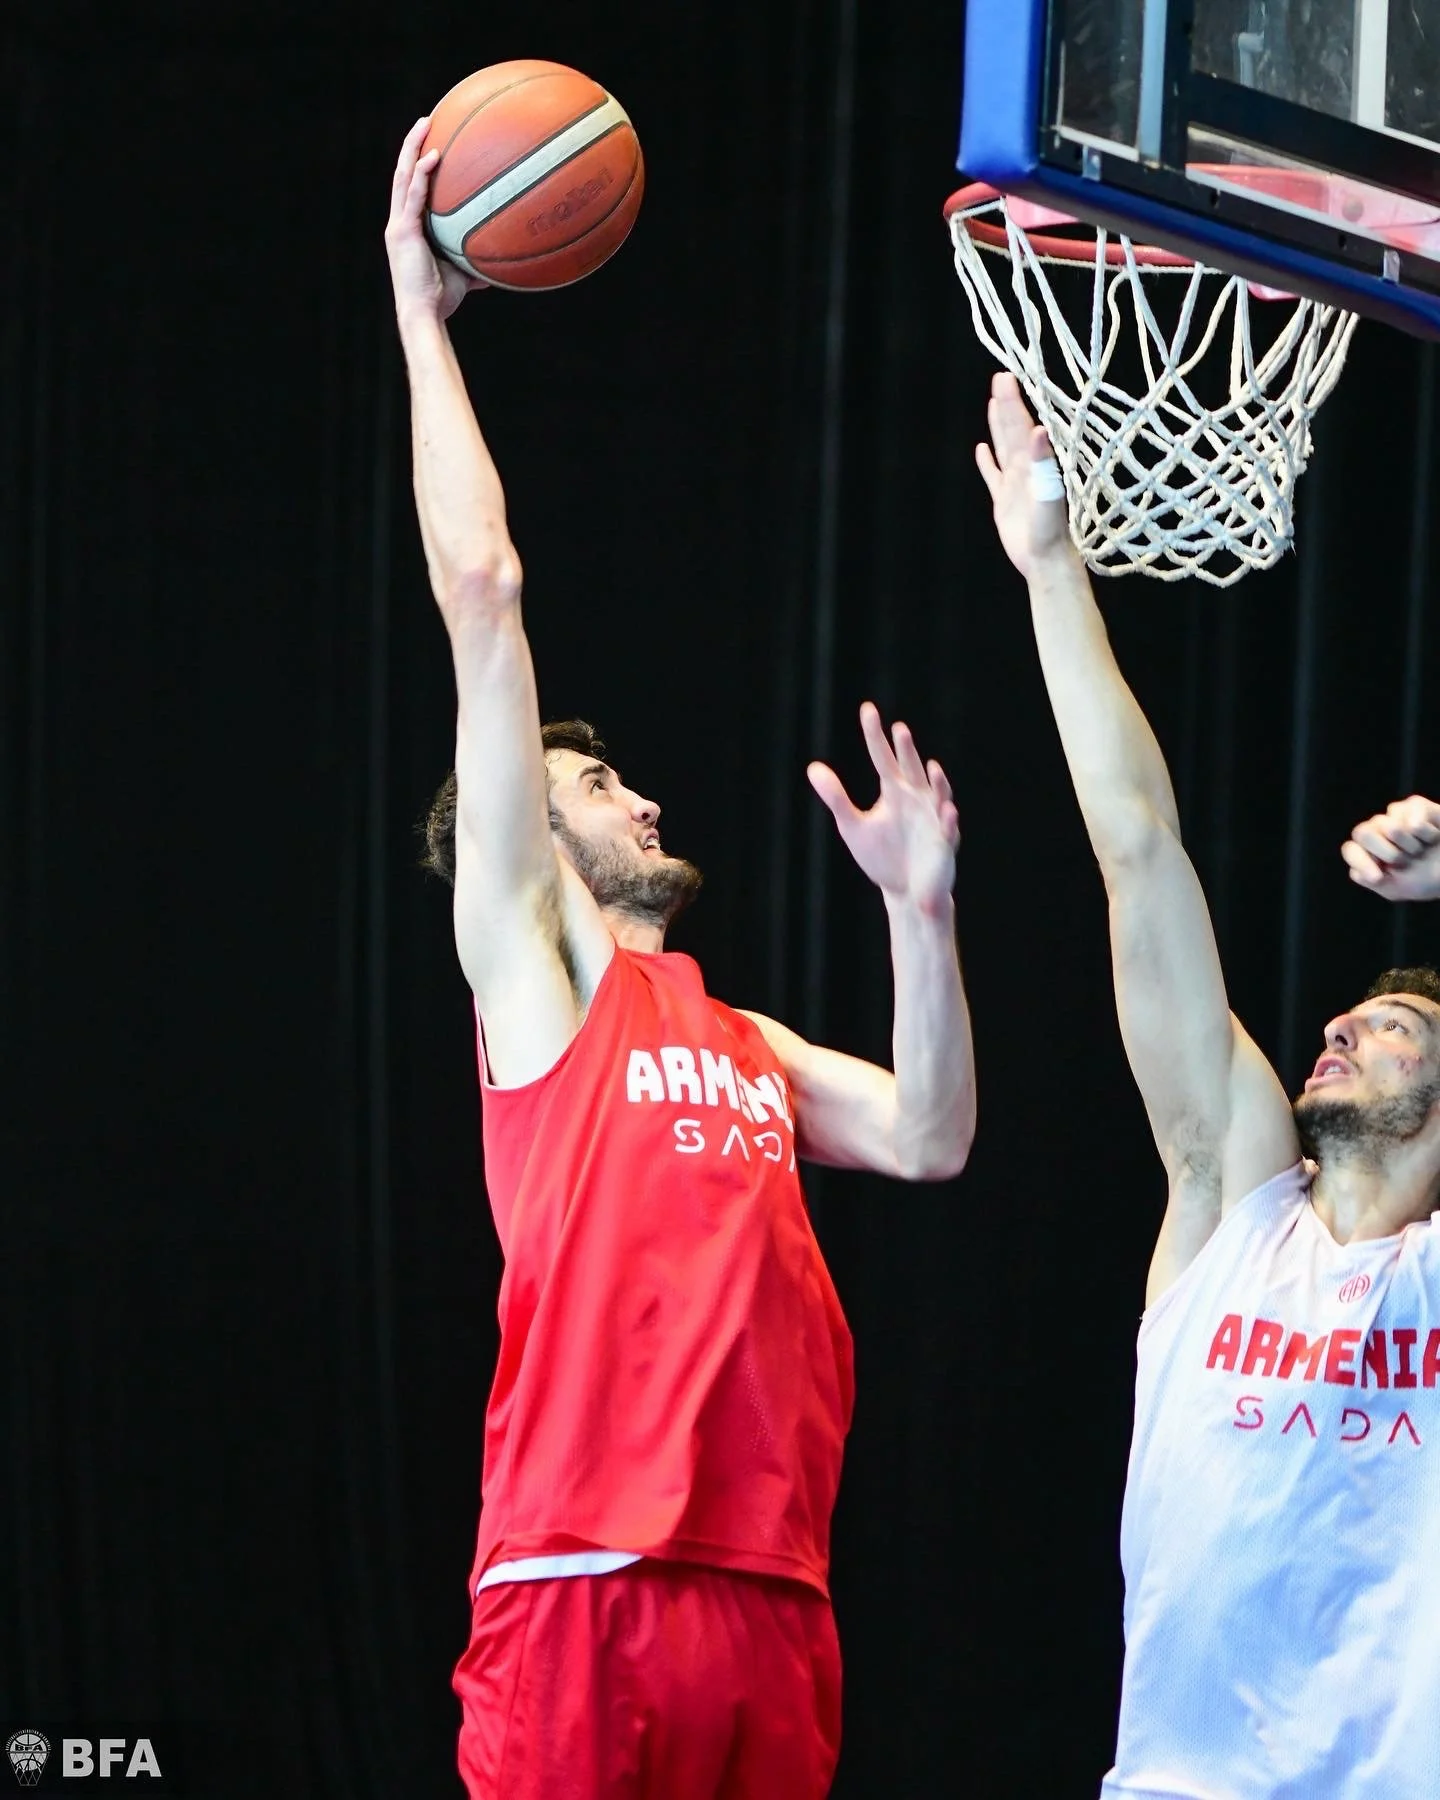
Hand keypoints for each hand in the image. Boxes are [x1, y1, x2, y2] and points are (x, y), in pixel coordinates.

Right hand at [384, 116, 489, 325]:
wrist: (424, 314)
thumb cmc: (442, 298)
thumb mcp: (464, 275)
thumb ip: (477, 262)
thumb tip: (502, 260)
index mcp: (408, 227)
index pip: (410, 187)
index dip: (417, 163)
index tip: (431, 141)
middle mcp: (399, 221)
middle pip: (403, 173)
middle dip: (413, 144)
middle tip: (427, 120)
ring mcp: (398, 224)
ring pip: (403, 176)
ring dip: (413, 147)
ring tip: (426, 123)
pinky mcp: (402, 232)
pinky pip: (413, 197)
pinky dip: (422, 175)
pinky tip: (433, 157)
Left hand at [808, 703, 959, 913]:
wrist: (907, 892)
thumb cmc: (882, 855)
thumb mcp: (853, 825)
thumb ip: (836, 797)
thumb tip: (813, 767)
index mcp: (895, 791)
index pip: (883, 757)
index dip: (875, 735)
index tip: (867, 710)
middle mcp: (917, 799)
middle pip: (912, 770)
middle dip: (907, 752)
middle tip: (899, 730)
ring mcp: (934, 820)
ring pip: (938, 796)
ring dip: (937, 783)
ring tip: (931, 767)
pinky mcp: (944, 844)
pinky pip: (949, 831)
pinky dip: (949, 822)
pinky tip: (947, 811)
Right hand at [974, 372, 1070, 576]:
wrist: (1046, 560)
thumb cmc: (1050, 530)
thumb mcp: (1048, 492)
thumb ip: (1044, 462)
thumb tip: (1039, 430)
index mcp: (1033, 464)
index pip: (1021, 425)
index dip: (1013, 402)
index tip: (1005, 378)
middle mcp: (1024, 469)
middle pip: (1011, 430)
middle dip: (1006, 404)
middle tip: (999, 378)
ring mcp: (1013, 484)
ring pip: (1003, 447)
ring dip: (998, 426)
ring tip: (994, 403)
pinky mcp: (1003, 501)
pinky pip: (993, 476)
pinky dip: (986, 462)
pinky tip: (981, 450)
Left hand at [1342, 795, 1439, 901]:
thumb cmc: (1424, 878)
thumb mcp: (1395, 889)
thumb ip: (1371, 880)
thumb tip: (1358, 872)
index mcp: (1367, 849)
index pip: (1350, 849)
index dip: (1361, 862)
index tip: (1378, 878)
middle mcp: (1377, 829)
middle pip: (1363, 832)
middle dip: (1387, 853)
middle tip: (1404, 862)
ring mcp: (1394, 814)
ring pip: (1391, 828)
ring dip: (1411, 847)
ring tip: (1421, 850)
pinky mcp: (1415, 805)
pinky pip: (1414, 820)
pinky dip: (1428, 835)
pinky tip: (1433, 837)